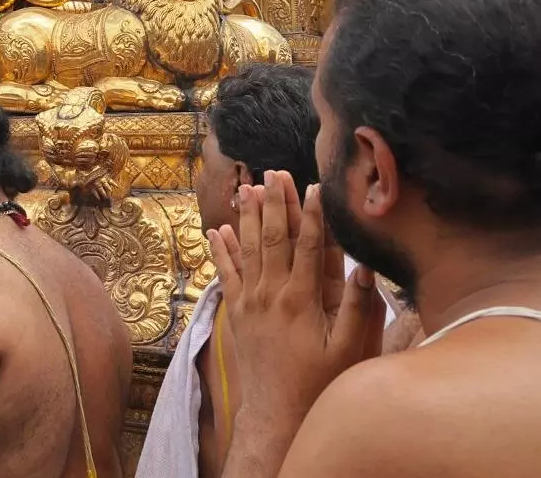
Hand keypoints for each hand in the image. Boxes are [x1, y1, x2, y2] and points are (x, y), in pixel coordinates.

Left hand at [209, 171, 384, 427]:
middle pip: (274, 238)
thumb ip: (358, 309)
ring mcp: (250, 301)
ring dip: (249, 217)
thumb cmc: (320, 382)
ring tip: (248, 188)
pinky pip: (227, 273)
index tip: (315, 185)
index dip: (312, 214)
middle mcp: (271, 294)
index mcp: (301, 299)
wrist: (277, 411)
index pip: (308, 246)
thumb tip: (363, 269)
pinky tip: (219, 229)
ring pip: (248, 249)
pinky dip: (223, 249)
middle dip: (276, 203)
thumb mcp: (349, 350)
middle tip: (274, 172)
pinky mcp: (236, 312)